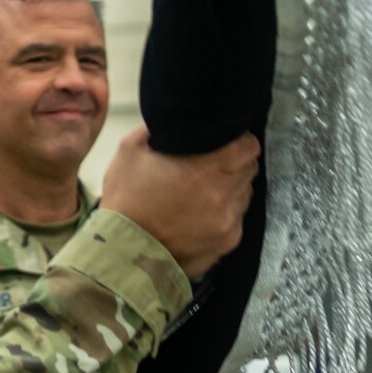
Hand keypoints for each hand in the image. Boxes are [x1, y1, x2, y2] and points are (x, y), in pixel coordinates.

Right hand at [98, 128, 259, 278]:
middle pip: (249, 170)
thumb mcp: (130, 151)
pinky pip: (236, 220)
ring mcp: (228, 223)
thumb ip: (157, 129)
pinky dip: (225, 215)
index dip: (239, 141)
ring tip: (205, 192)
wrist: (122, 252)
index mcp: (205, 170)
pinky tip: (202, 215)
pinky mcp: (226, 243)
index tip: (228, 143)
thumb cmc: (125, 202)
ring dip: (231, 190)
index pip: (248, 147)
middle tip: (212, 167)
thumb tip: (174, 119)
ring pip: (244, 195)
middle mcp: (223, 196)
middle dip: (235, 164)